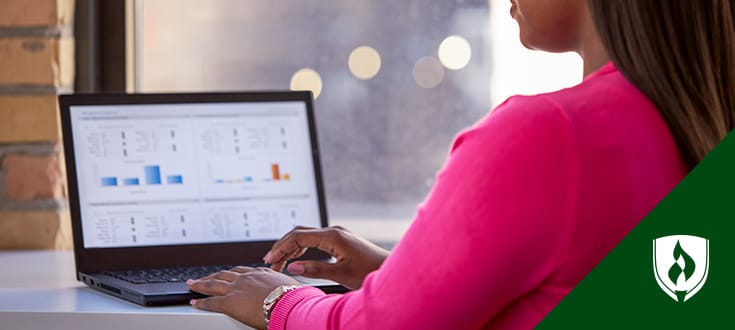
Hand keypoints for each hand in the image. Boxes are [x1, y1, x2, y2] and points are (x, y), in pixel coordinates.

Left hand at [187, 266, 300, 329]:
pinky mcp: (230, 302)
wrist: (290, 304)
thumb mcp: (290, 287)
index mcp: (261, 273)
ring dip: (201, 284)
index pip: (241, 271)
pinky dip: (201, 302)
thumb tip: (290, 292)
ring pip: (213, 284)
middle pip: (224, 274)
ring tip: (192, 284)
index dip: (231, 273)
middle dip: (212, 276)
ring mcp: (237, 289)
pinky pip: (211, 302)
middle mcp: (246, 278)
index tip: (226, 274)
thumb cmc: (294, 298)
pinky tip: (194, 302)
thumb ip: (283, 287)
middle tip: (203, 277)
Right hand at [264, 226, 389, 289]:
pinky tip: (295, 258)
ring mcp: (337, 234)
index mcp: (333, 236)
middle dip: (282, 246)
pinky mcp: (340, 239)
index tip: (269, 260)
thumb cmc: (370, 272)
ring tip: (280, 263)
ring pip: (306, 235)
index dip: (281, 247)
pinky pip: (315, 239)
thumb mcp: (341, 274)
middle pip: (299, 233)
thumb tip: (293, 267)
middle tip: (270, 263)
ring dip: (291, 247)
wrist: (390, 270)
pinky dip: (302, 247)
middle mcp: (334, 231)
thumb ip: (315, 269)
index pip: (298, 235)